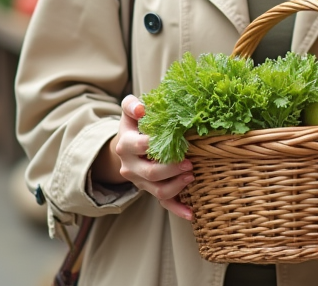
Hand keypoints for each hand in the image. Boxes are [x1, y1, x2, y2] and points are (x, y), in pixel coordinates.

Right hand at [95, 95, 193, 220]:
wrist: (126, 146)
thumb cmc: (134, 124)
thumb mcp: (129, 111)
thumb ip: (131, 104)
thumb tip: (142, 108)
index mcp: (125, 145)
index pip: (139, 146)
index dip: (155, 143)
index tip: (174, 139)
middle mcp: (130, 167)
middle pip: (150, 172)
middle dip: (171, 168)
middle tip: (189, 161)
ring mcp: (140, 181)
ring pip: (158, 191)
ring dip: (177, 185)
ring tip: (191, 175)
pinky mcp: (150, 190)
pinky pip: (163, 203)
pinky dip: (177, 209)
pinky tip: (191, 213)